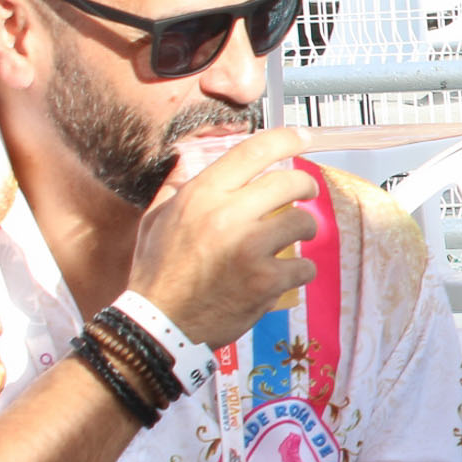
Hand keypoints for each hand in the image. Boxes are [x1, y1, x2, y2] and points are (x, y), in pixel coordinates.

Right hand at [129, 129, 319, 347]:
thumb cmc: (158, 270)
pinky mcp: (266, 280)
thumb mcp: (156, 219)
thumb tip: (189, 157)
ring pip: (303, 222)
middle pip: (290, 182)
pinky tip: (285, 274)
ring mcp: (250, 248)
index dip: (285, 139)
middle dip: (305, 186)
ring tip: (292, 238)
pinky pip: (304, 265)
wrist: (160, 323)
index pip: (253, 151)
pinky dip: (300, 270)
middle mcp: (228, 215)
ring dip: (304, 229)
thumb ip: (177, 186)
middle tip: (305, 194)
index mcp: (202, 195)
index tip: (303, 138)